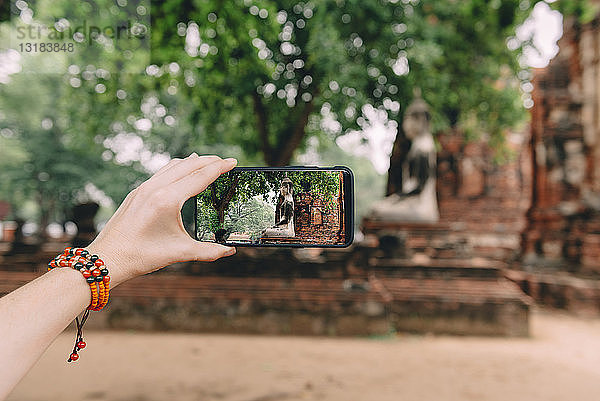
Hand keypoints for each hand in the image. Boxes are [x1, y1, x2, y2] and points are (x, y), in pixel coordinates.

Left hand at [87, 154, 236, 285]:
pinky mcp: (137, 192)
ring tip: (206, 163)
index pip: (200, 176)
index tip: (234, 161)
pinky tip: (181, 173)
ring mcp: (144, 188)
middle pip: (188, 165)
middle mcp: (155, 188)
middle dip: (209, 161)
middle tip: (225, 161)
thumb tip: (230, 251)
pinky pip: (161, 172)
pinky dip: (177, 168)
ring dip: (192, 162)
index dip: (219, 168)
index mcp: (167, 200)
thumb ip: (208, 251)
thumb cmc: (141, 256)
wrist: (107, 259)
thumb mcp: (180, 253)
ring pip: (173, 165)